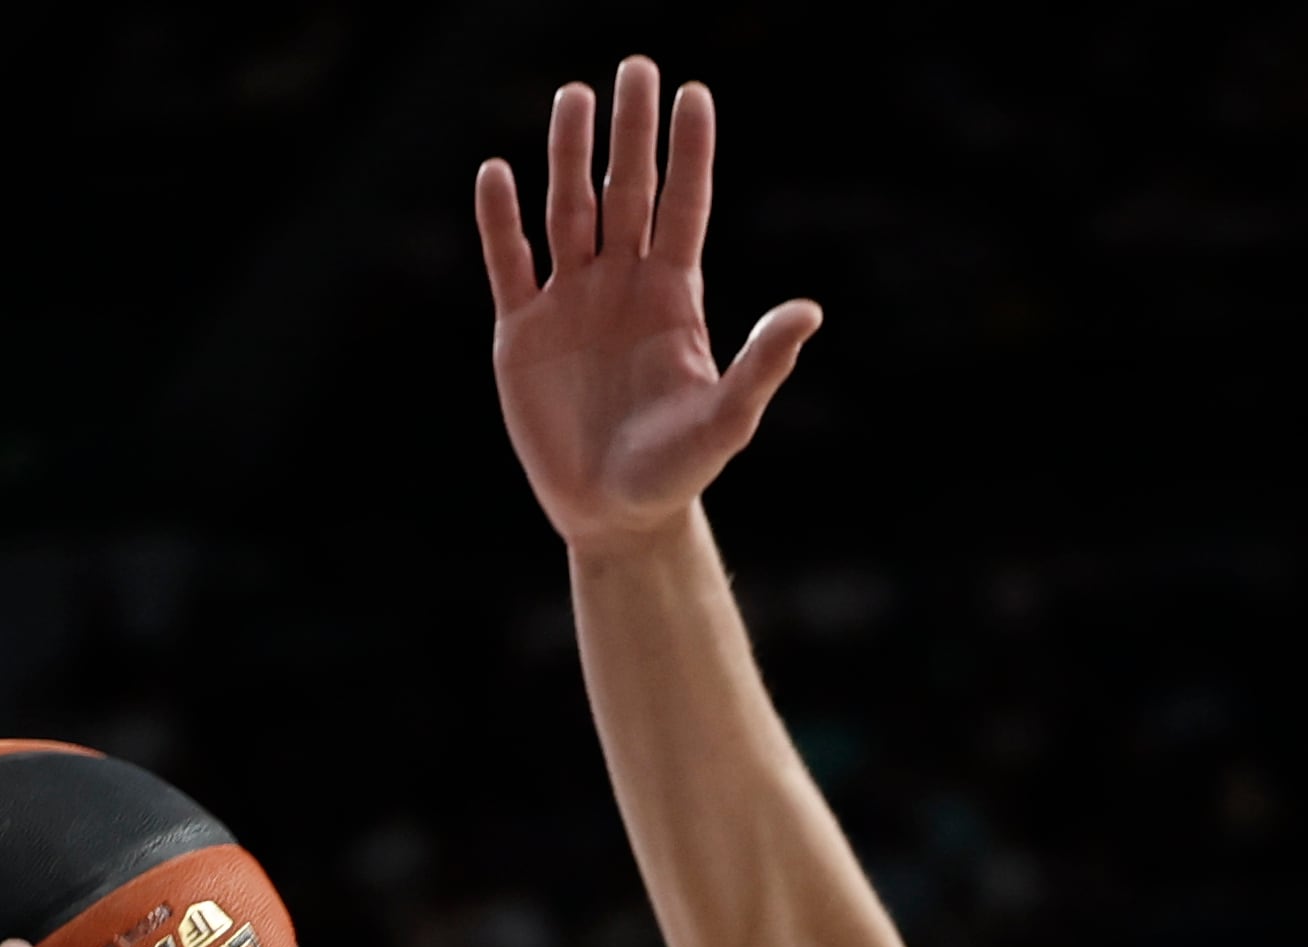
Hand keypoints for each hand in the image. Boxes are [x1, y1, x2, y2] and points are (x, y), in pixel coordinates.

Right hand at [477, 61, 820, 549]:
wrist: (616, 517)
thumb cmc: (678, 471)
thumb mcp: (727, 419)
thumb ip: (763, 362)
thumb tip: (809, 311)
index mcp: (675, 297)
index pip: (683, 207)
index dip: (689, 153)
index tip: (694, 93)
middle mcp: (623, 286)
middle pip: (626, 191)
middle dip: (630, 132)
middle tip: (635, 67)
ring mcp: (570, 303)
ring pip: (567, 210)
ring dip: (566, 155)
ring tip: (572, 96)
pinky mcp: (522, 332)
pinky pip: (508, 262)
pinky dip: (501, 219)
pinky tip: (498, 171)